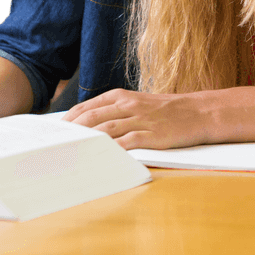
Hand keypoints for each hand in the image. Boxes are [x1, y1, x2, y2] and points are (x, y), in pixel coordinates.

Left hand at [61, 89, 209, 149]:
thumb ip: (115, 111)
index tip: (55, 131)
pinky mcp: (151, 135)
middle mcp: (128, 105)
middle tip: (56, 144)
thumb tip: (89, 125)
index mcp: (121, 96)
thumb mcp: (137, 104)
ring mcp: (139, 120)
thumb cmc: (166, 111)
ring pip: (105, 129)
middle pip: (91, 117)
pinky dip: (111, 150)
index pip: (86, 107)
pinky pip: (126, 143)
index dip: (69, 120)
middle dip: (71, 132)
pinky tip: (99, 158)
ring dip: (86, 141)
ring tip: (70, 152)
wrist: (198, 112)